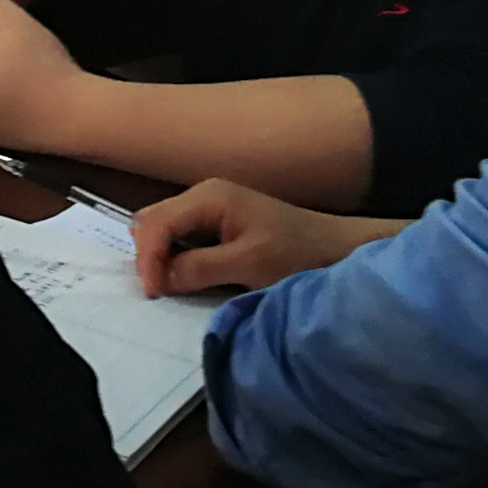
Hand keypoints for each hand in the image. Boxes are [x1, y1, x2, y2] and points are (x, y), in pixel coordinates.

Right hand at [132, 178, 393, 296]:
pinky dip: (176, 254)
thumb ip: (201, 268)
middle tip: (157, 290)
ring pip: (165, 227)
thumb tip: (160, 280)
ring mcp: (211, 205)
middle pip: (153, 221)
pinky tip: (184, 273)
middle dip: (149, 255)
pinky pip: (182, 234)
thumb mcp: (250, 264)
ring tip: (167, 284)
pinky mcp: (220, 220)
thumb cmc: (298, 253)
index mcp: (208, 197)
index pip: (157, 224)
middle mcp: (203, 194)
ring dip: (161, 255)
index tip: (152, 293)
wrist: (339, 248)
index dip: (148, 258)